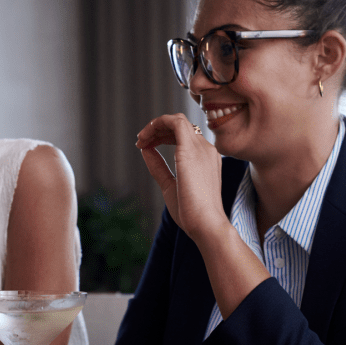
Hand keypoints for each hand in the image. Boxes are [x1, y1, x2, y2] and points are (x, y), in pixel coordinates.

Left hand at [136, 113, 226, 239]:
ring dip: (156, 125)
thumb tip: (146, 150)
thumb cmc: (191, 212)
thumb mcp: (170, 185)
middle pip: (180, 126)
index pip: (185, 136)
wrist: (206, 224)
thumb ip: (159, 167)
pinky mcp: (191, 149)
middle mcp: (205, 149)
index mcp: (205, 158)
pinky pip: (175, 122)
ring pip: (177, 120)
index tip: (146, 146)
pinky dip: (158, 124)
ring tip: (141, 139)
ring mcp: (201, 148)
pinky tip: (145, 137)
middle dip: (157, 130)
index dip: (163, 136)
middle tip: (140, 142)